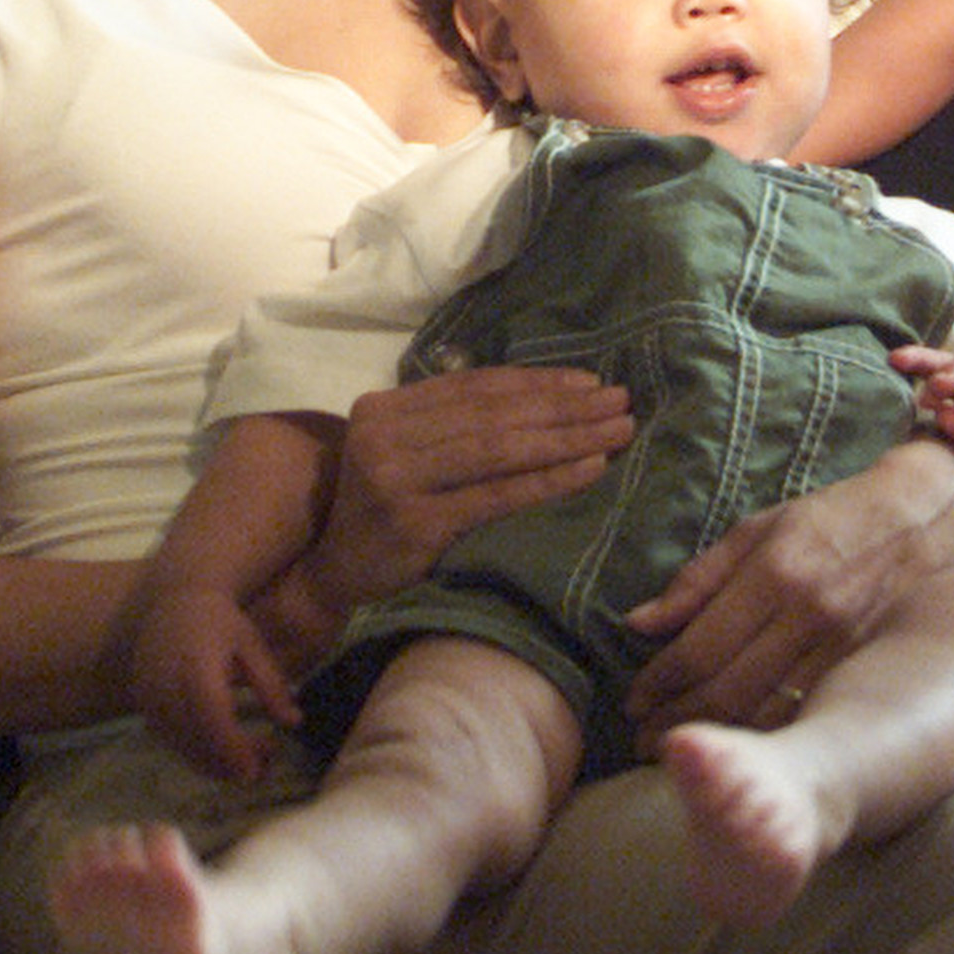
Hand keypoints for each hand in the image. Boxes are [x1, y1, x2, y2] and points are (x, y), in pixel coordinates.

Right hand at [125, 582, 299, 783]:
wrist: (175, 600)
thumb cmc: (220, 619)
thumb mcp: (251, 645)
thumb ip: (271, 684)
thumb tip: (294, 722)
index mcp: (196, 664)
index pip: (213, 716)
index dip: (232, 748)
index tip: (253, 772)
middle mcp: (166, 683)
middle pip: (195, 738)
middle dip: (227, 764)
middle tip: (261, 771)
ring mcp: (149, 695)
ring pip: (180, 744)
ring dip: (212, 764)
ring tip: (246, 764)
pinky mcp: (142, 704)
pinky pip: (168, 739)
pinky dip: (194, 753)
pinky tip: (220, 753)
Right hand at [296, 363, 631, 623]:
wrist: (332, 571)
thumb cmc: (381, 509)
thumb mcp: (403, 452)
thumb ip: (449, 423)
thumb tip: (541, 396)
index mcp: (385, 406)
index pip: (474, 386)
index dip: (536, 381)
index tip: (590, 382)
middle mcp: (385, 434)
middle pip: (493, 413)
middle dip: (563, 406)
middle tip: (621, 402)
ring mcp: (397, 478)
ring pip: (499, 449)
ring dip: (567, 437)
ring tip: (617, 431)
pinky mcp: (416, 522)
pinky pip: (496, 495)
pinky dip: (548, 480)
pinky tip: (589, 470)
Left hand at [617, 440, 953, 737]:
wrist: (921, 518)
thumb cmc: (829, 519)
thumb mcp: (757, 529)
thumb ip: (698, 579)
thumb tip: (639, 622)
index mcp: (774, 572)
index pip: (701, 645)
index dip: (660, 681)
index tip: (634, 701)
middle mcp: (808, 613)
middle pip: (728, 687)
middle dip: (678, 721)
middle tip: (642, 740)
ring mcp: (840, 646)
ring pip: (766, 711)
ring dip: (715, 738)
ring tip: (677, 754)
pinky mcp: (862, 667)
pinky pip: (804, 713)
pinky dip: (763, 736)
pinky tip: (736, 747)